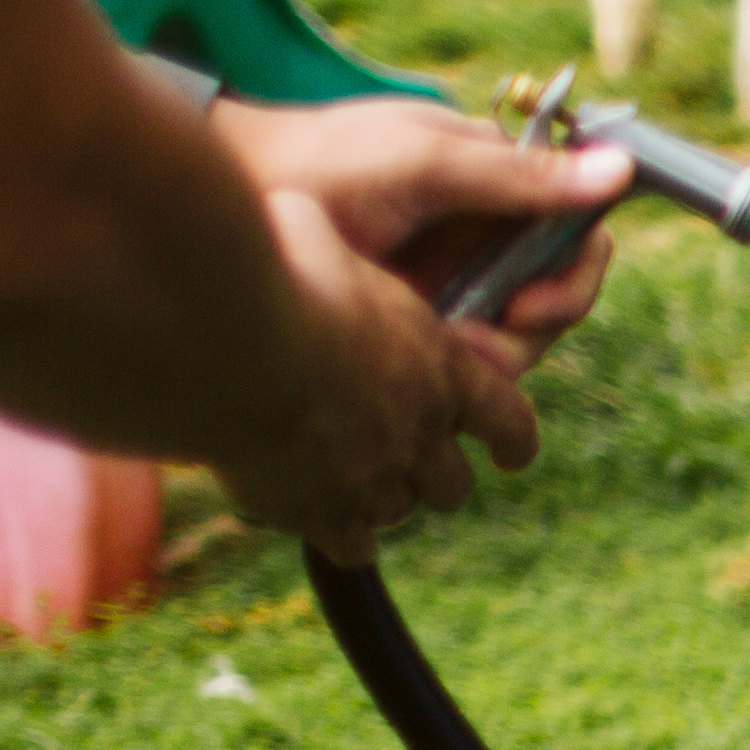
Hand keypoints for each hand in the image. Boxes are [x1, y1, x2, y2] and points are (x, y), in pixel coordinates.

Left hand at [211, 98, 634, 354]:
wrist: (239, 198)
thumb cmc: (328, 160)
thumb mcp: (428, 162)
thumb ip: (519, 176)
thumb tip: (620, 168)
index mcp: (498, 185)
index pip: (577, 232)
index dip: (573, 274)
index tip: (535, 302)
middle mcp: (486, 236)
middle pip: (557, 293)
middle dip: (538, 322)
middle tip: (496, 335)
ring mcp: (454, 281)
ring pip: (520, 335)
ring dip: (501, 353)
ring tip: (452, 351)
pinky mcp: (422, 323)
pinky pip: (472, 360)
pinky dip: (463, 370)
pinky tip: (429, 362)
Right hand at [217, 184, 552, 559]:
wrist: (234, 347)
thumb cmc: (277, 276)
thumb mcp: (316, 232)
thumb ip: (327, 237)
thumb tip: (295, 205)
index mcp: (442, 368)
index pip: (507, 417)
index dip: (513, 438)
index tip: (515, 455)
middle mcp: (423, 432)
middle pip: (453, 482)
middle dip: (439, 475)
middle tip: (418, 467)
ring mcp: (376, 479)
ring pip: (402, 511)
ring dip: (387, 501)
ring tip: (361, 489)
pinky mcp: (323, 513)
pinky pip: (350, 544)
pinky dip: (339, 535)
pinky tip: (316, 520)